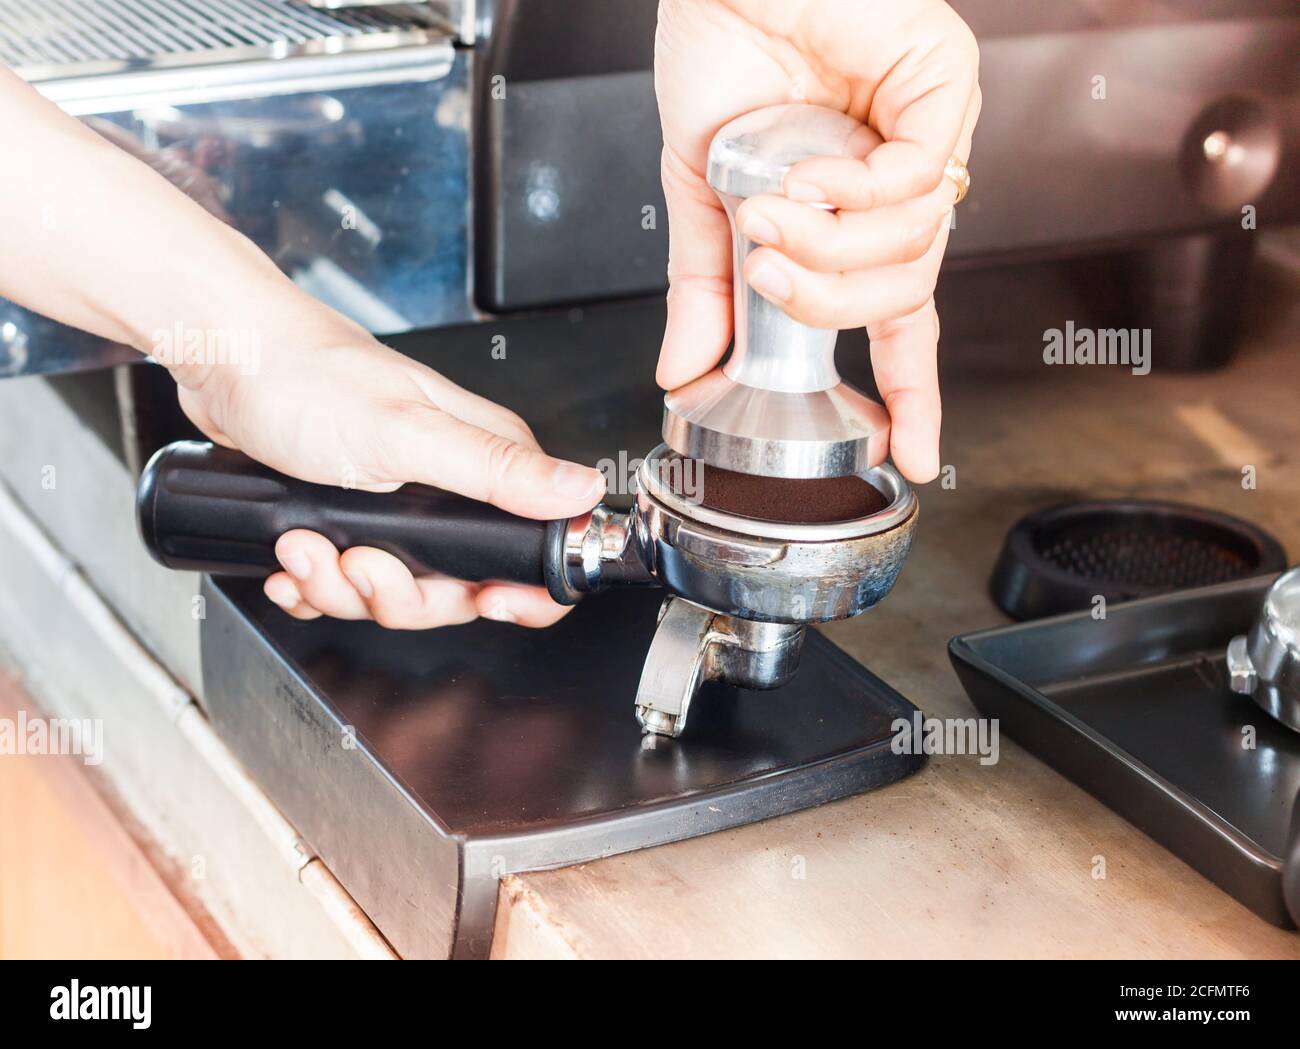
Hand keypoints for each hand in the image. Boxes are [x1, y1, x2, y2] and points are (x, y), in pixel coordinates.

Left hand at [171, 322, 605, 629]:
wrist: (225, 358)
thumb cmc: (307, 376)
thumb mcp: (408, 432)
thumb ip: (496, 471)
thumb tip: (581, 491)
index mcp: (484, 461)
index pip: (536, 548)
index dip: (520, 591)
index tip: (483, 601)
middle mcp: (450, 487)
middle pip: (455, 589)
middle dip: (396, 593)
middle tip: (357, 560)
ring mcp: (399, 507)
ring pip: (394, 591)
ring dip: (338, 584)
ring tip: (304, 545)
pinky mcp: (354, 517)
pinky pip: (347, 582)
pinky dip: (313, 583)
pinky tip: (293, 558)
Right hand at [654, 0, 980, 481]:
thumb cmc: (721, 52)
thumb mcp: (699, 194)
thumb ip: (705, 288)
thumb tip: (685, 370)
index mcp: (853, 214)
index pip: (896, 319)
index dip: (908, 389)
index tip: (906, 452)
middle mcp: (901, 183)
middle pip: (901, 293)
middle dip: (826, 302)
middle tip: (765, 274)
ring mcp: (931, 137)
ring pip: (915, 246)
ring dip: (828, 248)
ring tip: (769, 212)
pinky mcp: (943, 86)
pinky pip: (918, 180)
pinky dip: (853, 192)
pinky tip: (808, 172)